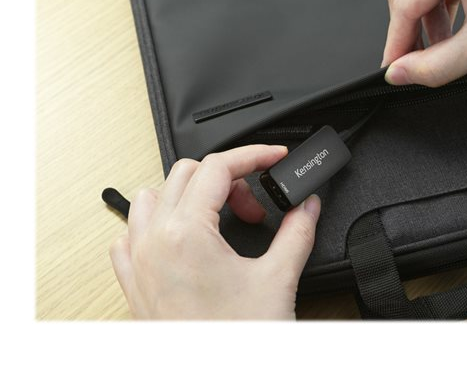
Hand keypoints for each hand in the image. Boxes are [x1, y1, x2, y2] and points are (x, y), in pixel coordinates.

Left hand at [109, 144, 320, 319]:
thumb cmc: (236, 340)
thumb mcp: (278, 280)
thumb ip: (297, 232)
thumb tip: (306, 207)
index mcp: (187, 233)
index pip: (218, 166)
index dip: (252, 155)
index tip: (273, 157)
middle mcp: (154, 240)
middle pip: (187, 173)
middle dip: (228, 179)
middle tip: (255, 206)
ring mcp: (137, 260)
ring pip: (151, 195)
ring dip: (188, 194)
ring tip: (219, 216)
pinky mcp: (132, 281)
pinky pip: (131, 232)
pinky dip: (156, 222)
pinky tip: (183, 237)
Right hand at [382, 0, 466, 86]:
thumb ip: (433, 66)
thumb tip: (400, 73)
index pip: (404, 2)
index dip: (396, 42)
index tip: (394, 68)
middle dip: (409, 30)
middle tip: (413, 62)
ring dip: (428, 19)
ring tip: (443, 48)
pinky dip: (445, 5)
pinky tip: (456, 28)